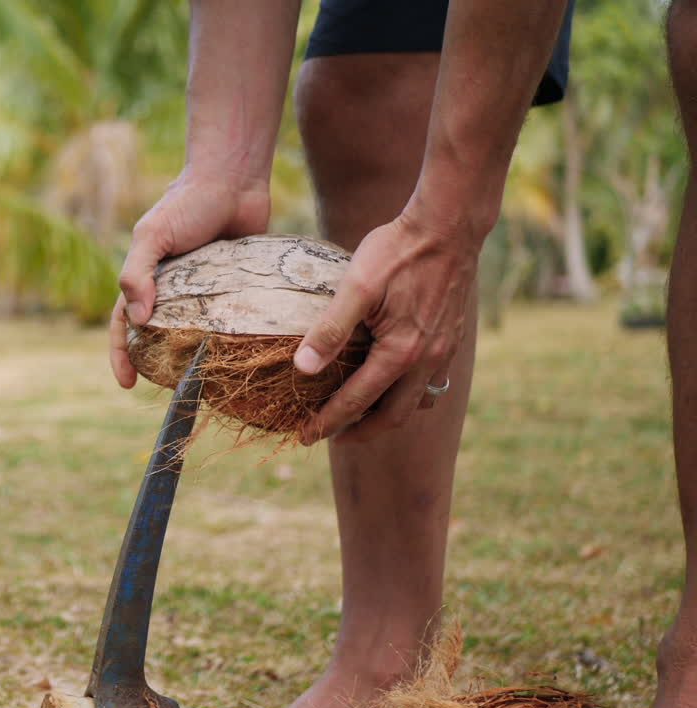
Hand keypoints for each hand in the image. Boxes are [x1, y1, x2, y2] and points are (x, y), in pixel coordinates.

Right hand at [110, 170, 269, 387]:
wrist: (234, 178)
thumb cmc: (188, 203)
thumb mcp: (153, 236)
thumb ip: (138, 274)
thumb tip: (138, 321)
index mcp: (145, 276)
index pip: (123, 323)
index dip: (121, 354)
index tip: (127, 384)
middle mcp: (172, 286)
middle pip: (158, 334)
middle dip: (157, 364)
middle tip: (170, 391)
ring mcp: (204, 288)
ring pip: (194, 331)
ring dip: (194, 356)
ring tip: (204, 382)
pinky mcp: (234, 286)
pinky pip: (229, 318)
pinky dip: (229, 338)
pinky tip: (237, 357)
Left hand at [293, 209, 479, 443]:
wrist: (449, 226)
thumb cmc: (399, 250)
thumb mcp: (357, 286)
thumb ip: (330, 329)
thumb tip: (301, 369)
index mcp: (401, 353)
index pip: (357, 402)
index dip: (328, 423)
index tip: (303, 437)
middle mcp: (428, 361)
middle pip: (393, 417)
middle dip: (359, 431)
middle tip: (328, 435)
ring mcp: (444, 352)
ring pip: (416, 403)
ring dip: (386, 416)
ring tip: (357, 415)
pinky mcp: (450, 340)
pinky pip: (430, 384)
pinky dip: (407, 395)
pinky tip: (389, 383)